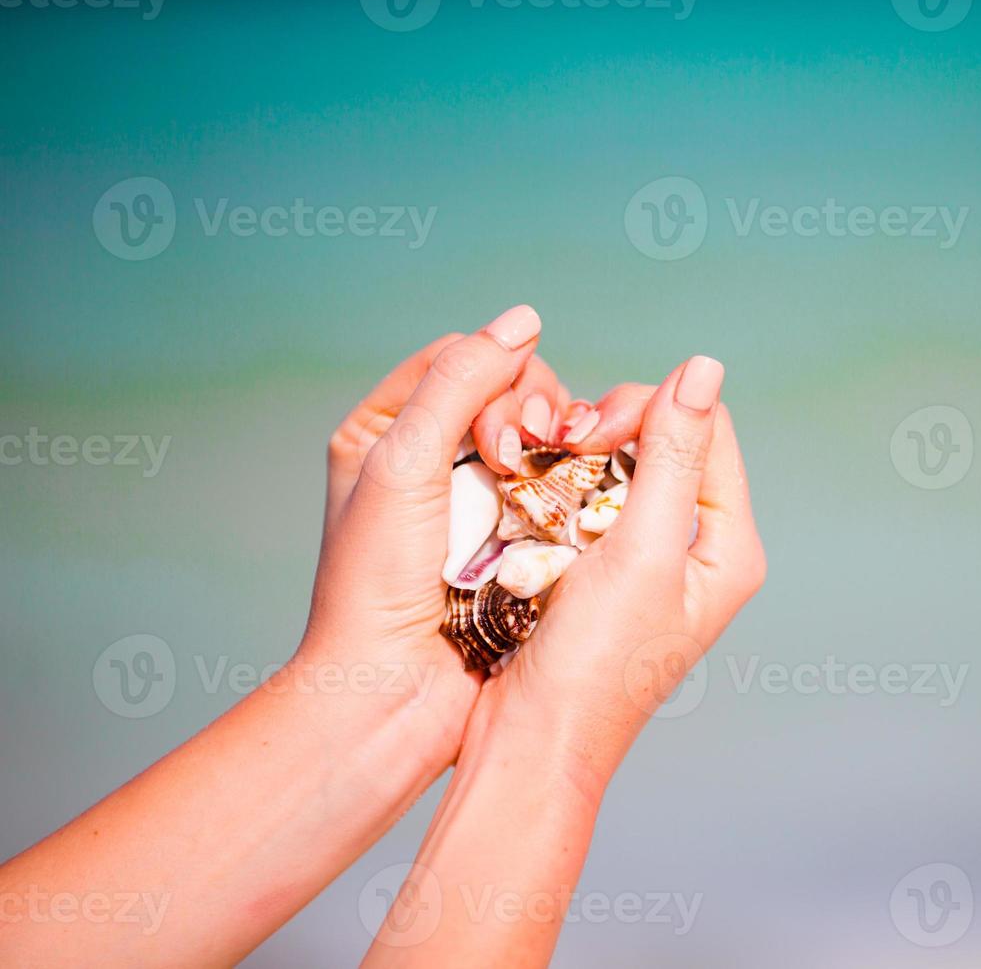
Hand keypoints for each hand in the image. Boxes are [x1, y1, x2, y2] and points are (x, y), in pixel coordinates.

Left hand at [305, 304, 560, 762]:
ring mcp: (477, 503)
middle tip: (515, 458)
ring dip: (551, 452)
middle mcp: (430, 460)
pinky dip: (567, 490)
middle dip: (525, 415)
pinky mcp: (515, 541)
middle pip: (508, 395)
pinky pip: (556, 491)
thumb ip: (460, 382)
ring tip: (542, 485)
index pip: (460, 361)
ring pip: (540, 441)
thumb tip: (525, 319)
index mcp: (385, 431)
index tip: (500, 424)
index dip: (495, 373)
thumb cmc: (377, 582)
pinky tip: (570, 506)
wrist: (392, 692)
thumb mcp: (404, 464)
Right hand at [477, 356, 766, 786]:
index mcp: (728, 545)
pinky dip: (558, 485)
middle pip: (666, 441)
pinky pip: (586, 500)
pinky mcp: (601, 569)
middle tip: (560, 442)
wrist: (530, 743)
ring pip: (620, 466)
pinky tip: (529, 491)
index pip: (708, 431)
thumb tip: (706, 366)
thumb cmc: (592, 663)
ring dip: (578, 454)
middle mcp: (697, 548)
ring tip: (538, 462)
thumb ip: (671, 456)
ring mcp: (648, 559)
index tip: (589, 430)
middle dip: (611, 429)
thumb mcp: (639, 551)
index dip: (650, 408)